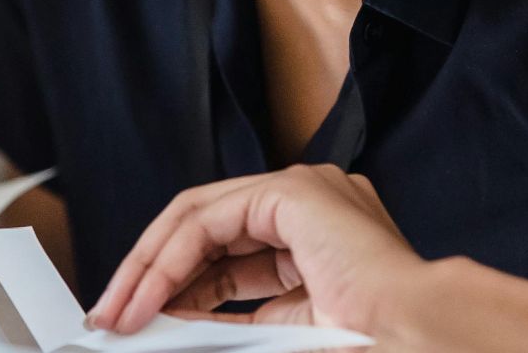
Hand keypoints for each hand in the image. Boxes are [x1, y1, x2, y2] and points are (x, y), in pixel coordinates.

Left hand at [86, 165, 429, 339]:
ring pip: (199, 217)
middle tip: (114, 319)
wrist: (413, 338)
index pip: (227, 255)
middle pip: (206, 230)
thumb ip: (229, 325)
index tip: (139, 322)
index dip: (177, 288)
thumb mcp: (279, 333)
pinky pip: (207, 219)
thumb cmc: (366, 342)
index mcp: (317, 240)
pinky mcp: (292, 191)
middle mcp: (310, 206)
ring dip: (151, 269)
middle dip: (152, 276)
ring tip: (120, 313)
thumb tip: (170, 328)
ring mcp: (303, 190)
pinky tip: (148, 297)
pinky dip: (169, 260)